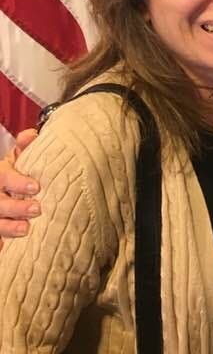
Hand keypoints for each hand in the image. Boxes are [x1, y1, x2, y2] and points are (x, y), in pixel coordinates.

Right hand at [0, 129, 40, 247]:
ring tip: (25, 230)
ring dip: (7, 227)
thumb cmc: (10, 173)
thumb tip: (31, 135)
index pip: (4, 177)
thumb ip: (24, 148)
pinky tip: (6, 250)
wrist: (0, 185)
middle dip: (15, 207)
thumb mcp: (15, 159)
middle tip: (36, 209)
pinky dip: (0, 243)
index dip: (18, 182)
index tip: (36, 187)